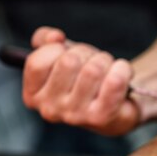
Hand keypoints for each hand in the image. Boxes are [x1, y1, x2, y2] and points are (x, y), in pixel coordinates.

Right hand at [23, 27, 139, 134]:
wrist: (117, 106)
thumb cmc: (84, 77)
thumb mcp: (60, 54)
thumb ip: (45, 40)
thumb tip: (54, 37)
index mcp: (34, 96)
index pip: (37, 62)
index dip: (57, 49)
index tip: (67, 53)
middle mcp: (50, 109)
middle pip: (68, 61)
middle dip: (86, 53)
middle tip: (94, 62)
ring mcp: (75, 116)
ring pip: (93, 69)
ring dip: (105, 61)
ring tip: (108, 69)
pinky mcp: (101, 118)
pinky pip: (114, 81)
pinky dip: (122, 70)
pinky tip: (122, 74)